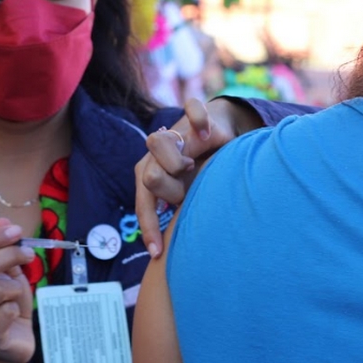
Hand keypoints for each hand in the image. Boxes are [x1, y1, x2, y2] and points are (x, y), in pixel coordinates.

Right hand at [0, 219, 35, 362]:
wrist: (14, 341)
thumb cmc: (8, 303)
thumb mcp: (8, 270)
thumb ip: (3, 247)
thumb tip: (1, 219)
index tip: (17, 232)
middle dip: (9, 255)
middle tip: (28, 255)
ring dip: (15, 286)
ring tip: (17, 294)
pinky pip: (4, 313)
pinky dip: (15, 308)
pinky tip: (14, 313)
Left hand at [135, 97, 260, 257]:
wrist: (219, 135)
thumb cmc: (199, 171)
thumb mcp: (189, 194)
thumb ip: (177, 209)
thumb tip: (169, 248)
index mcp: (150, 174)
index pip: (143, 204)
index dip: (149, 227)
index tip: (157, 252)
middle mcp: (156, 153)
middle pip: (149, 176)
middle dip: (170, 188)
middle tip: (187, 185)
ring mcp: (174, 132)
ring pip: (157, 143)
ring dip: (176, 160)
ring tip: (193, 163)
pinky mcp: (195, 114)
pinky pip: (192, 110)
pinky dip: (199, 121)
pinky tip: (207, 134)